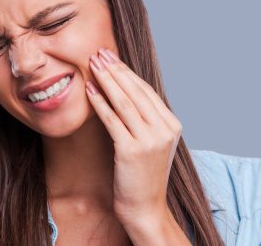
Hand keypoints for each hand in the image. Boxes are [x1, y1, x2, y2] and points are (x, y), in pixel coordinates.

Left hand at [85, 48, 182, 226]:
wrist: (145, 207)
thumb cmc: (143, 174)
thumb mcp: (152, 142)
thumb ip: (146, 119)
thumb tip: (125, 91)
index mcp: (172, 124)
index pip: (146, 90)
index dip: (126, 71)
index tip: (111, 57)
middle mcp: (165, 129)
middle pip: (135, 91)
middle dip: (115, 69)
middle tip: (98, 53)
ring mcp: (150, 139)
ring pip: (123, 102)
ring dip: (106, 80)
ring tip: (92, 64)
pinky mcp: (132, 150)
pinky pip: (112, 120)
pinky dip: (99, 102)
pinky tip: (89, 89)